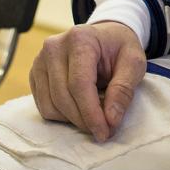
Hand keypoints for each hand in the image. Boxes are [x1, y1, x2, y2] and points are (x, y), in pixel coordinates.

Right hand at [29, 21, 145, 141]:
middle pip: (63, 97)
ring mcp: (41, 60)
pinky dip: (62, 116)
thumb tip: (110, 120)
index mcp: (80, 38)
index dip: (91, 113)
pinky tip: (79, 108)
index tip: (104, 132)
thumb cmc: (119, 48)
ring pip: (51, 106)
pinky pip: (44, 107)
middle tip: (104, 129)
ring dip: (73, 120)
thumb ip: (124, 89)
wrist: (105, 37)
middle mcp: (54, 47)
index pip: (79, 84)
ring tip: (93, 115)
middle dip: (84, 120)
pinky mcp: (35, 74)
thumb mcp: (133, 62)